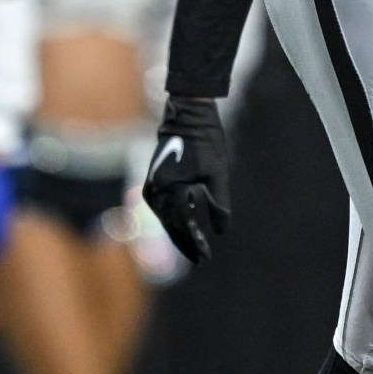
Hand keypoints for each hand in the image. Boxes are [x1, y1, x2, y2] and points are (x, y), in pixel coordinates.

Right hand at [142, 96, 231, 262]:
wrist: (187, 115)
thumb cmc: (206, 141)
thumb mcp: (218, 172)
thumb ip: (219, 203)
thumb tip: (221, 232)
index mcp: (173, 187)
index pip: (184, 224)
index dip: (195, 242)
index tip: (206, 255)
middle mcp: (157, 190)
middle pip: (171, 225)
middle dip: (186, 242)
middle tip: (200, 258)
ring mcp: (151, 186)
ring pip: (164, 218)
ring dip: (177, 233)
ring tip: (192, 247)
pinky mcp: (152, 182)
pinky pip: (161, 207)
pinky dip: (172, 219)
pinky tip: (183, 227)